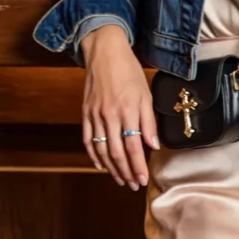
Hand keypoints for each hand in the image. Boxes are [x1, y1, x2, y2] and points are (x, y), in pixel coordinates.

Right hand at [81, 24, 158, 191]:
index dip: (138, 166)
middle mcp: (110, 116)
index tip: (143, 180)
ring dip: (111, 168)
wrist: (104, 53)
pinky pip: (88, 140)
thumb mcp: (145, 95)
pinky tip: (101, 165)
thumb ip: (149, 122)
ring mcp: (95, 115)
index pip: (133, 147)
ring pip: (102, 150)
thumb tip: (153, 146)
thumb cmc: (128, 72)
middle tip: (133, 185)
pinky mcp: (85, 113)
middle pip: (117, 153)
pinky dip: (94, 155)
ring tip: (120, 180)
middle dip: (126, 172)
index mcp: (128, 111)